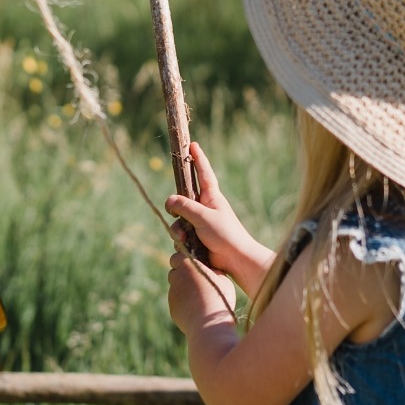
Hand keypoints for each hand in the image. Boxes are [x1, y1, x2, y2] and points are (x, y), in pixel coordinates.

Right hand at [165, 141, 273, 295]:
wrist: (236, 259)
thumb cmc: (225, 234)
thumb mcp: (204, 217)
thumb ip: (185, 206)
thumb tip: (169, 200)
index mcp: (212, 196)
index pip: (203, 173)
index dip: (198, 159)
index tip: (192, 145)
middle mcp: (205, 207)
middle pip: (183, 198)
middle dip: (176, 206)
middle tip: (172, 210)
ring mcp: (200, 222)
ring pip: (178, 219)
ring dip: (178, 229)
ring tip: (184, 238)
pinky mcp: (196, 237)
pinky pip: (180, 234)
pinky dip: (181, 240)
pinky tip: (186, 246)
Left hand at [167, 250, 237, 337]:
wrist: (209, 324)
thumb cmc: (218, 299)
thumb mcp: (224, 279)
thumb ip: (213, 271)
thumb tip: (211, 271)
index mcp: (187, 266)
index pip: (176, 257)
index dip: (184, 260)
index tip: (193, 265)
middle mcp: (176, 278)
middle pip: (174, 272)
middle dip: (183, 275)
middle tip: (198, 281)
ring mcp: (173, 294)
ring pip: (176, 288)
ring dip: (184, 289)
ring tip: (200, 297)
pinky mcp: (173, 309)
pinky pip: (178, 302)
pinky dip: (184, 303)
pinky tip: (198, 309)